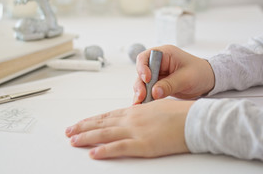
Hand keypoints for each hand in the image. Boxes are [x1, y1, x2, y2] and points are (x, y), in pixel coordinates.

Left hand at [65, 99, 193, 158]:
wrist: (194, 119)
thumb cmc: (179, 113)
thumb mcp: (156, 108)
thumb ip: (141, 113)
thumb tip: (132, 116)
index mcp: (134, 111)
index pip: (107, 115)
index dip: (91, 120)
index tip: (80, 122)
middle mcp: (131, 119)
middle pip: (101, 123)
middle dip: (83, 127)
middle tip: (69, 131)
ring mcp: (136, 131)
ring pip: (105, 134)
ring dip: (87, 137)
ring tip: (73, 141)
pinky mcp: (143, 144)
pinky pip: (119, 148)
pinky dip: (105, 151)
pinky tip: (93, 153)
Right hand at [133, 45, 214, 103]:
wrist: (208, 81)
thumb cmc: (200, 73)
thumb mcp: (187, 78)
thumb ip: (170, 84)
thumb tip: (154, 92)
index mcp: (164, 54)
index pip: (146, 58)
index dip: (142, 68)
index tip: (147, 79)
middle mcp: (158, 63)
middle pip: (141, 72)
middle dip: (140, 84)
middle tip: (141, 96)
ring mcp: (157, 74)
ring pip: (142, 82)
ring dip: (141, 92)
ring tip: (141, 103)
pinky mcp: (158, 84)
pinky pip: (148, 90)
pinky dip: (145, 97)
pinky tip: (142, 105)